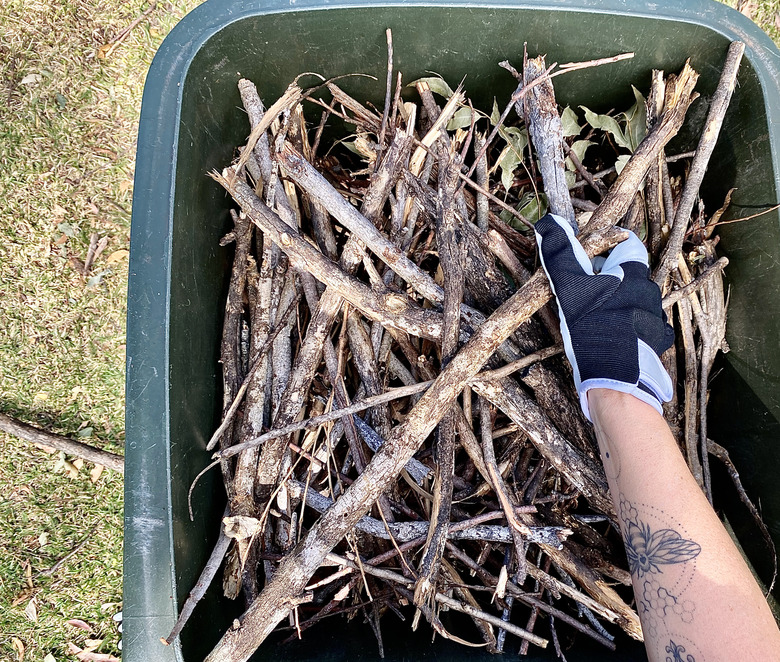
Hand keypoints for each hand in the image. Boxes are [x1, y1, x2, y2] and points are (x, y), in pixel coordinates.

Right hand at [534, 213, 673, 419]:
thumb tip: (549, 223)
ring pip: (633, 302)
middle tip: (580, 289)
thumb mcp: (570, 288)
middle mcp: (650, 293)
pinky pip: (638, 328)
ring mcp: (654, 321)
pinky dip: (623, 328)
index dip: (606, 245)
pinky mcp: (654, 345)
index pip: (627, 244)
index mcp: (633, 274)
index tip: (586, 256)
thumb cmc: (593, 328)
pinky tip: (605, 339)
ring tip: (590, 318)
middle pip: (628, 274)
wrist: (617, 381)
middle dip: (607, 277)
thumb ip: (560, 254)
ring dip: (614, 304)